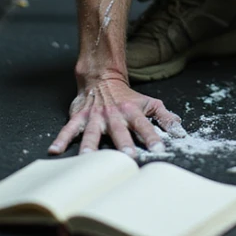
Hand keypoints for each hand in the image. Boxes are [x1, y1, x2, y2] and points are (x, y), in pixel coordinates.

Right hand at [47, 73, 183, 156]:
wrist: (102, 77)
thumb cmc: (127, 97)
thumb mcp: (149, 103)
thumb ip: (165, 117)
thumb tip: (180, 132)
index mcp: (132, 112)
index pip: (145, 125)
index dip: (153, 136)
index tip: (159, 148)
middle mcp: (113, 115)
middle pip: (119, 130)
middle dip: (123, 143)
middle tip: (127, 156)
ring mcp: (95, 116)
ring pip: (91, 132)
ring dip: (90, 145)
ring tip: (87, 158)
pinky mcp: (79, 117)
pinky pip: (69, 129)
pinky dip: (61, 138)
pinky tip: (54, 150)